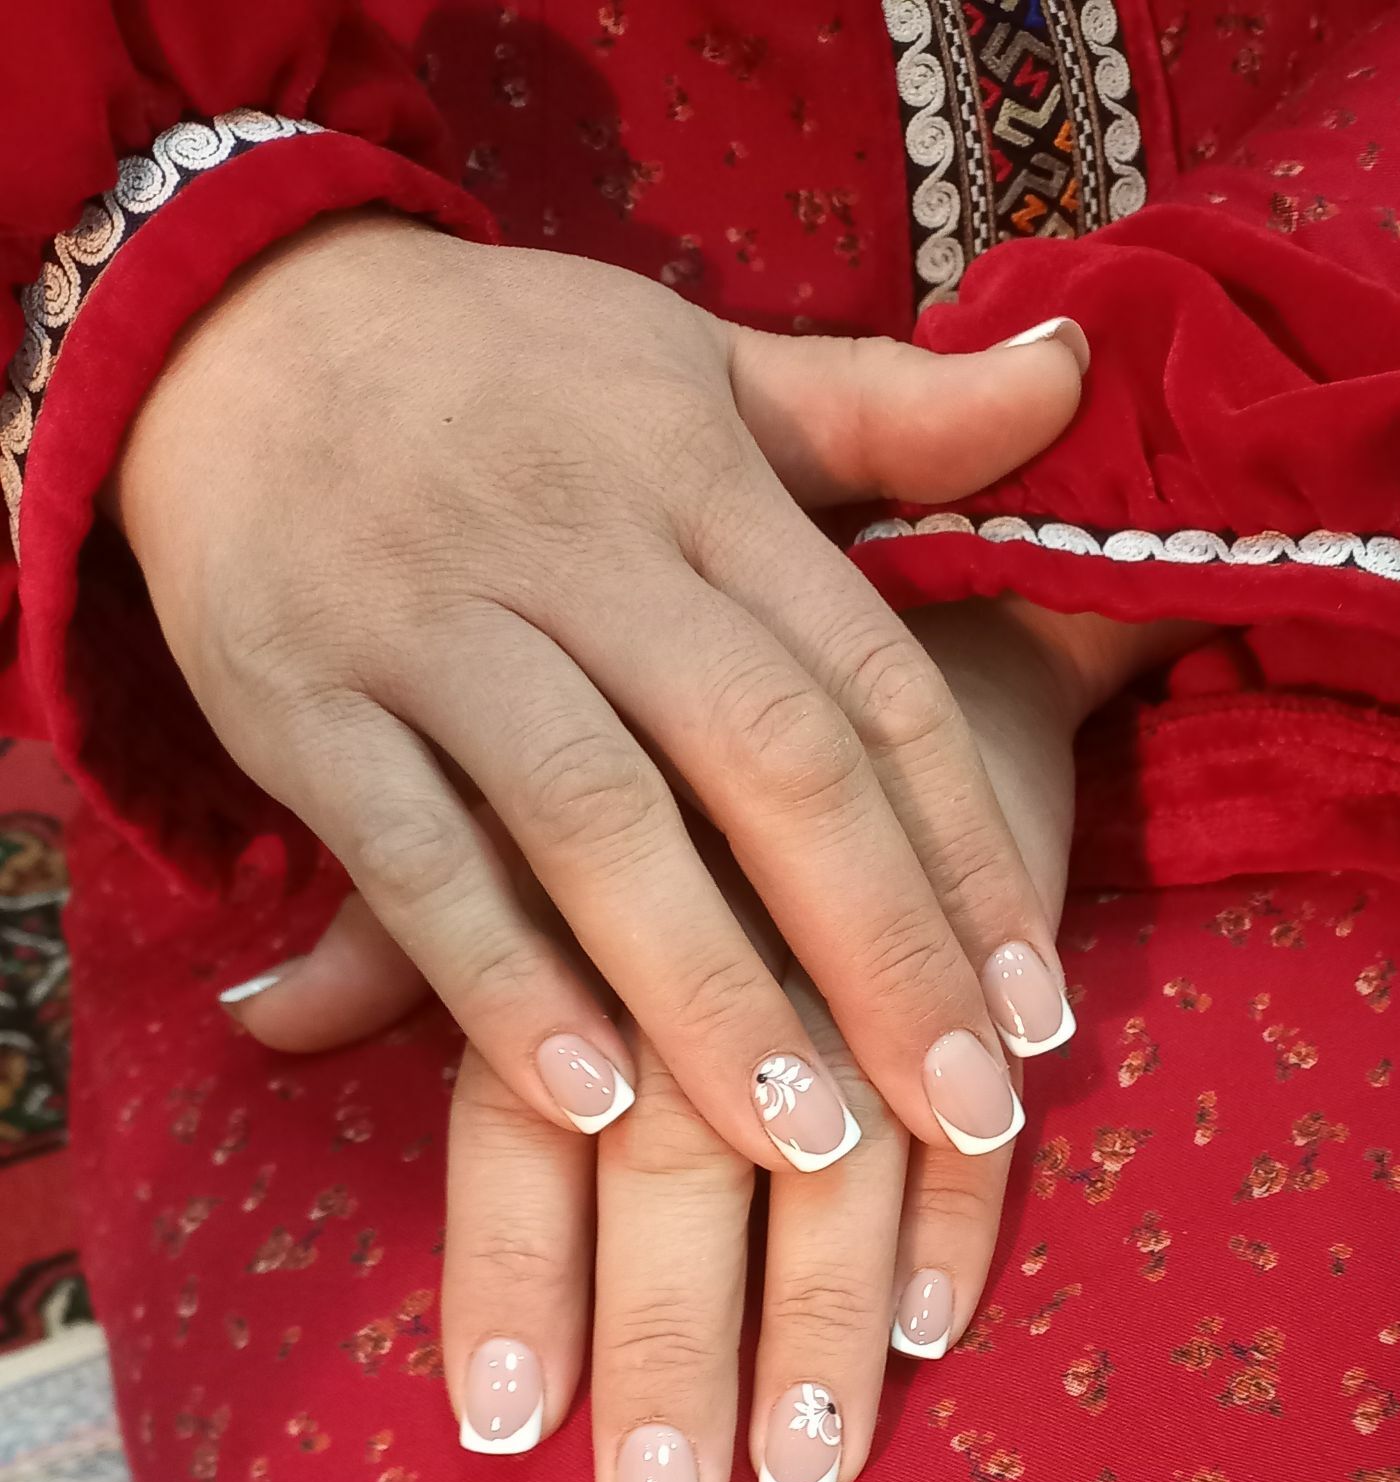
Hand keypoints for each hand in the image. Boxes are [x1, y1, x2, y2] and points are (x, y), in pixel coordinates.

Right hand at [113, 214, 1088, 1168]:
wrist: (225, 318)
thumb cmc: (509, 379)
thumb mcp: (704, 369)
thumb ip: (886, 412)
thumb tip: (1073, 372)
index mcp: (701, 480)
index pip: (870, 683)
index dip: (966, 851)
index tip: (1040, 1010)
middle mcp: (579, 545)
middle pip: (765, 755)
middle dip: (879, 944)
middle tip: (967, 1112)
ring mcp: (429, 620)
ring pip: (594, 818)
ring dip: (708, 989)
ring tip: (808, 1144)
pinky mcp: (298, 700)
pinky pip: (409, 855)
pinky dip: (500, 981)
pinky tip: (593, 1106)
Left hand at [227, 595, 1182, 1481]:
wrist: (886, 555)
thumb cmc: (658, 694)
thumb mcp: (506, 778)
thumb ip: (401, 922)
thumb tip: (257, 1015)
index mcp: (573, 887)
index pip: (526, 1104)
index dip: (514, 1266)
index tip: (499, 1423)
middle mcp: (711, 908)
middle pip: (684, 1152)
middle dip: (678, 1337)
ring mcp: (858, 915)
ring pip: (845, 1140)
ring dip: (826, 1317)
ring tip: (810, 1469)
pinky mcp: (980, 927)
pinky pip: (977, 1073)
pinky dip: (963, 1203)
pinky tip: (935, 1325)